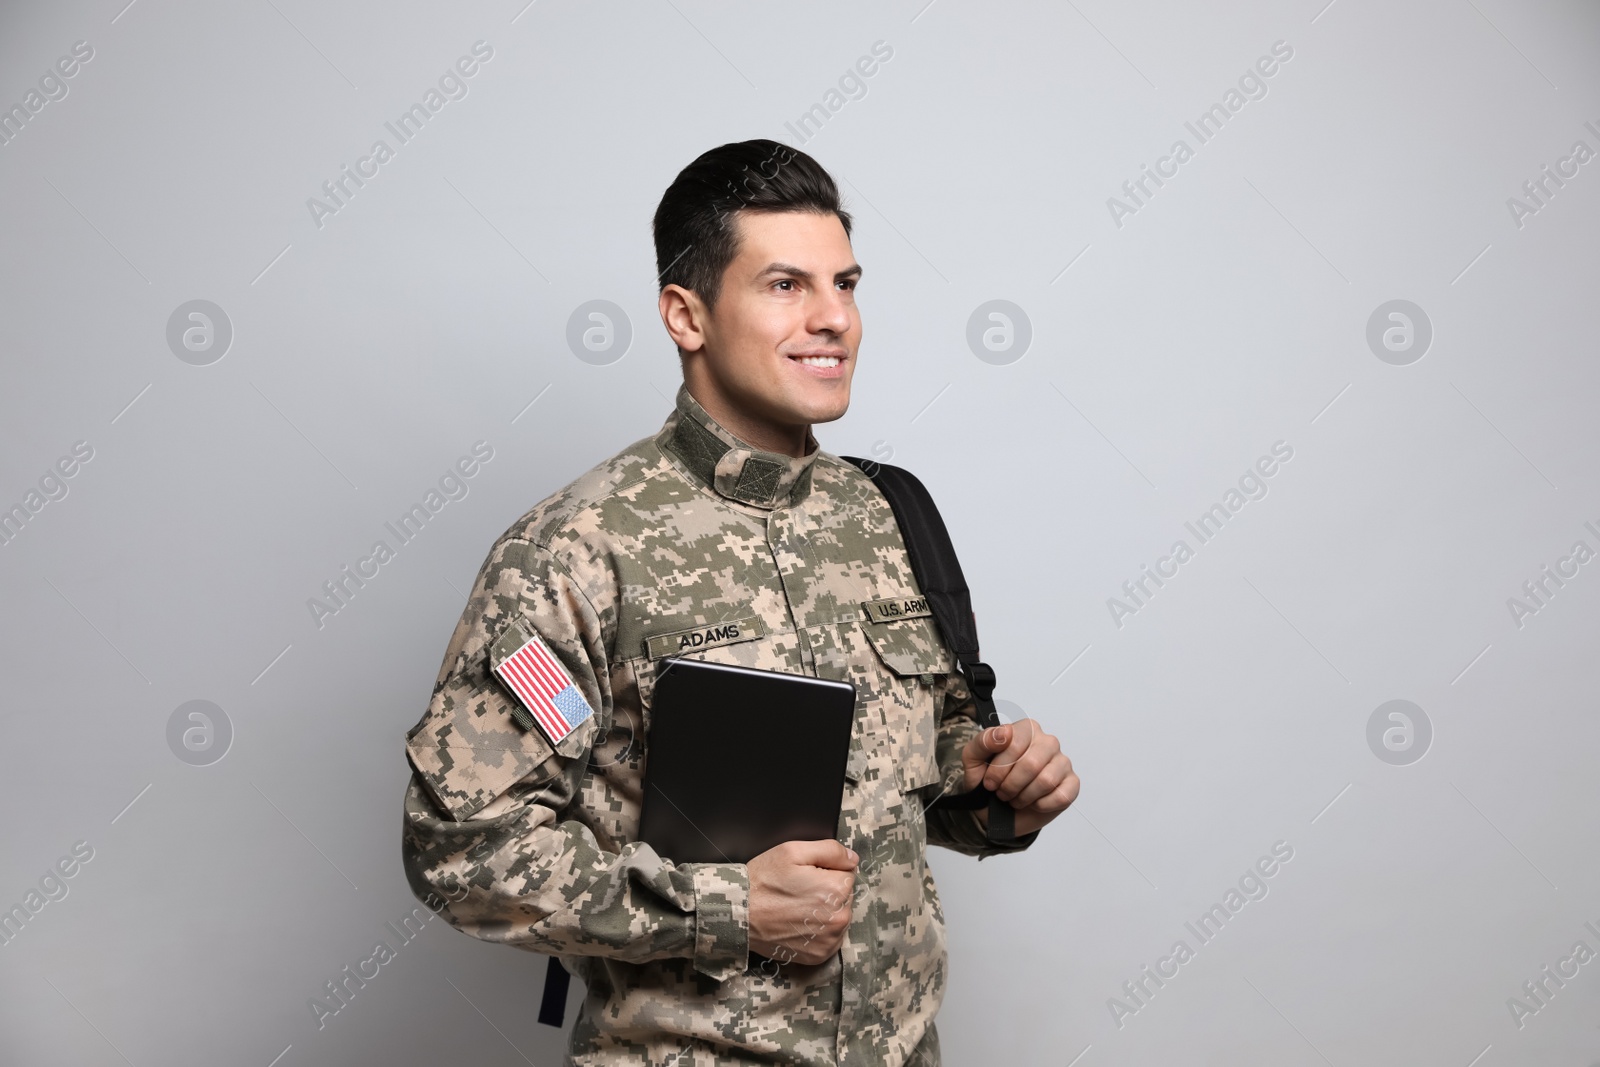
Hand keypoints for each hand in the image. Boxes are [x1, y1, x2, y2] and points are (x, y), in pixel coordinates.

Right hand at [746, 839, 857, 966]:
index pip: (847, 873)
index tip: (805, 875)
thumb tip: (853, 858)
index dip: (826, 871)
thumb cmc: (763, 881)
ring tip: (796, 908)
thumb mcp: (793, 851)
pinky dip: (818, 931)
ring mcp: (830, 940)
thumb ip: (830, 850)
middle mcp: (840, 917)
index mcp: (837, 889)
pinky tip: (798, 924)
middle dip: (827, 891)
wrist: (739, 915)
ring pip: (838, 917)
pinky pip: (829, 937)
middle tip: (798, 891)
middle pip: (844, 897)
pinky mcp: (820, 955)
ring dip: (824, 912)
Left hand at [960, 720, 1079, 836]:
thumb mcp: (973, 759)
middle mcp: (1047, 742)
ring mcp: (1062, 762)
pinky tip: (1033, 802)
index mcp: (1026, 729)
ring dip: (1024, 796)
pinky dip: (1041, 805)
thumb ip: (984, 741)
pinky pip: (1061, 796)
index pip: (1015, 743)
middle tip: (1002, 792)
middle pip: (1031, 764)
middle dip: (1011, 785)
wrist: (994, 809)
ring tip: (1016, 797)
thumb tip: (1004, 733)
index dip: (999, 768)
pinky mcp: (1072, 784)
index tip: (989, 781)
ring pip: (1046, 781)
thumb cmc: (987, 780)